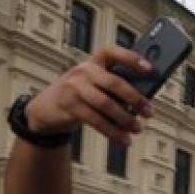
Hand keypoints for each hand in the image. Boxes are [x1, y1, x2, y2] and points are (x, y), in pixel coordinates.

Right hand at [24, 45, 154, 144]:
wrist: (45, 109)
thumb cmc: (79, 96)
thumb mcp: (93, 85)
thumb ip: (113, 88)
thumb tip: (143, 102)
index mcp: (93, 62)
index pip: (112, 53)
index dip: (131, 58)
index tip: (150, 69)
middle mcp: (83, 71)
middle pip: (115, 83)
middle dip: (136, 99)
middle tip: (149, 113)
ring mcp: (74, 88)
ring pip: (107, 105)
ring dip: (126, 120)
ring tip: (137, 129)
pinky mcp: (69, 106)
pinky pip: (96, 120)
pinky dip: (113, 132)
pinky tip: (123, 140)